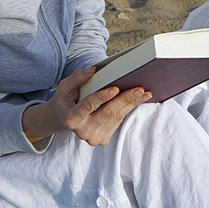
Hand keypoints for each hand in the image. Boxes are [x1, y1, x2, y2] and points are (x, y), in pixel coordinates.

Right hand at [22, 66, 151, 145]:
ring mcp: (94, 138)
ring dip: (131, 103)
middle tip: (139, 88)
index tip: (115, 88)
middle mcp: (83, 131)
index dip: (101, 97)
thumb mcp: (65, 87)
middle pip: (107, 113)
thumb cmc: (65, 100)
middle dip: (124, 99)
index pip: (87, 106)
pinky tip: (138, 99)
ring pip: (116, 117)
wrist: (63, 119)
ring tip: (144, 92)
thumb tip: (93, 69)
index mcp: (71, 118)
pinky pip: (119, 121)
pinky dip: (129, 109)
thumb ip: (77, 78)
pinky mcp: (103, 139)